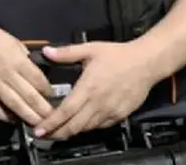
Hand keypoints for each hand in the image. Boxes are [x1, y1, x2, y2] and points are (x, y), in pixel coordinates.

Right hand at [0, 19, 54, 126]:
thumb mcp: (13, 41)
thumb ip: (23, 56)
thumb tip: (33, 68)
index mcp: (17, 59)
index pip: (38, 79)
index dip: (47, 91)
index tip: (54, 99)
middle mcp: (7, 72)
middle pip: (29, 95)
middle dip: (42, 109)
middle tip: (51, 118)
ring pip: (13, 103)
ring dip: (26, 115)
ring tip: (35, 124)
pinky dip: (1, 115)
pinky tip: (9, 119)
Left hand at [35, 42, 155, 139]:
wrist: (146, 62)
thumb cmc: (118, 55)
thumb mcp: (90, 49)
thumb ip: (67, 52)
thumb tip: (46, 51)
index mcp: (88, 87)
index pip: (65, 111)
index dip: (51, 123)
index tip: (39, 129)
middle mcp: (98, 103)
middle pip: (74, 126)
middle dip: (57, 133)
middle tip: (44, 135)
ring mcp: (110, 111)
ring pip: (87, 128)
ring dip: (72, 131)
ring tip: (59, 130)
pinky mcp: (120, 115)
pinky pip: (100, 126)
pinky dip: (88, 127)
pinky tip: (81, 123)